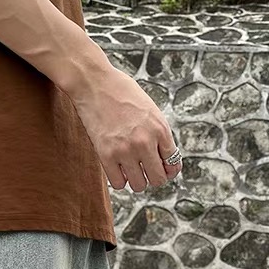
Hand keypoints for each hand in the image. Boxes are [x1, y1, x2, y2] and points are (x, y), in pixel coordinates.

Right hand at [70, 66, 180, 191]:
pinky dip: (119, 179)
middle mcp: (145, 142)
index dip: (169, 170)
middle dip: (153, 177)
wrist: (94, 83)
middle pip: (158, 179)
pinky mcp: (106, 155)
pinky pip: (119, 184)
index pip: (173, 164)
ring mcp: (125, 150)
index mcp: (160, 129)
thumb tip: (164, 160)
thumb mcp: (150, 110)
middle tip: (145, 170)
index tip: (162, 169)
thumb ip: (158, 133)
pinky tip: (117, 167)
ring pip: (139, 185)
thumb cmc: (122, 93)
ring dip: (136, 180)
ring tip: (130, 168)